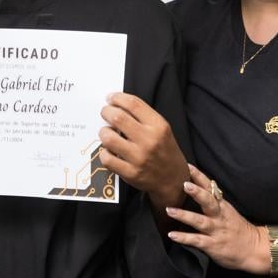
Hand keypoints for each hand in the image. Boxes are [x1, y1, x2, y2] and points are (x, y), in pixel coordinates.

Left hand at [98, 92, 188, 207]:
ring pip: (108, 137)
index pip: (133, 103)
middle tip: (105, 113)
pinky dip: (104, 152)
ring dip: (104, 132)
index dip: (117, 97)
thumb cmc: (164, 150)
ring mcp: (139, 158)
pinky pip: (107, 158)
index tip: (110, 98)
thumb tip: (116, 104)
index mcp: (158, 126)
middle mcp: (149, 140)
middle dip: (106, 112)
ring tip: (107, 133)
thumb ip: (142, 116)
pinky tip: (109, 150)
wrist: (173, 179)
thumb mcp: (161, 128)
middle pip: (118, 117)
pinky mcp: (130, 173)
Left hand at [166, 164, 269, 273]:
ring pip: (200, 221)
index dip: (199, 176)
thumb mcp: (227, 210)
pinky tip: (172, 235)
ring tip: (169, 210)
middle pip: (208, 202)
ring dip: (184, 215)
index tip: (187, 166)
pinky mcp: (213, 245)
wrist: (254, 249)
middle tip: (184, 184)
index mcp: (222, 205)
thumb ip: (212, 201)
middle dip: (197, 192)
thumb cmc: (237, 228)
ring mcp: (216, 230)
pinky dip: (184, 238)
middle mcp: (219, 216)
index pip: (210, 188)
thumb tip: (192, 187)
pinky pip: (197, 240)